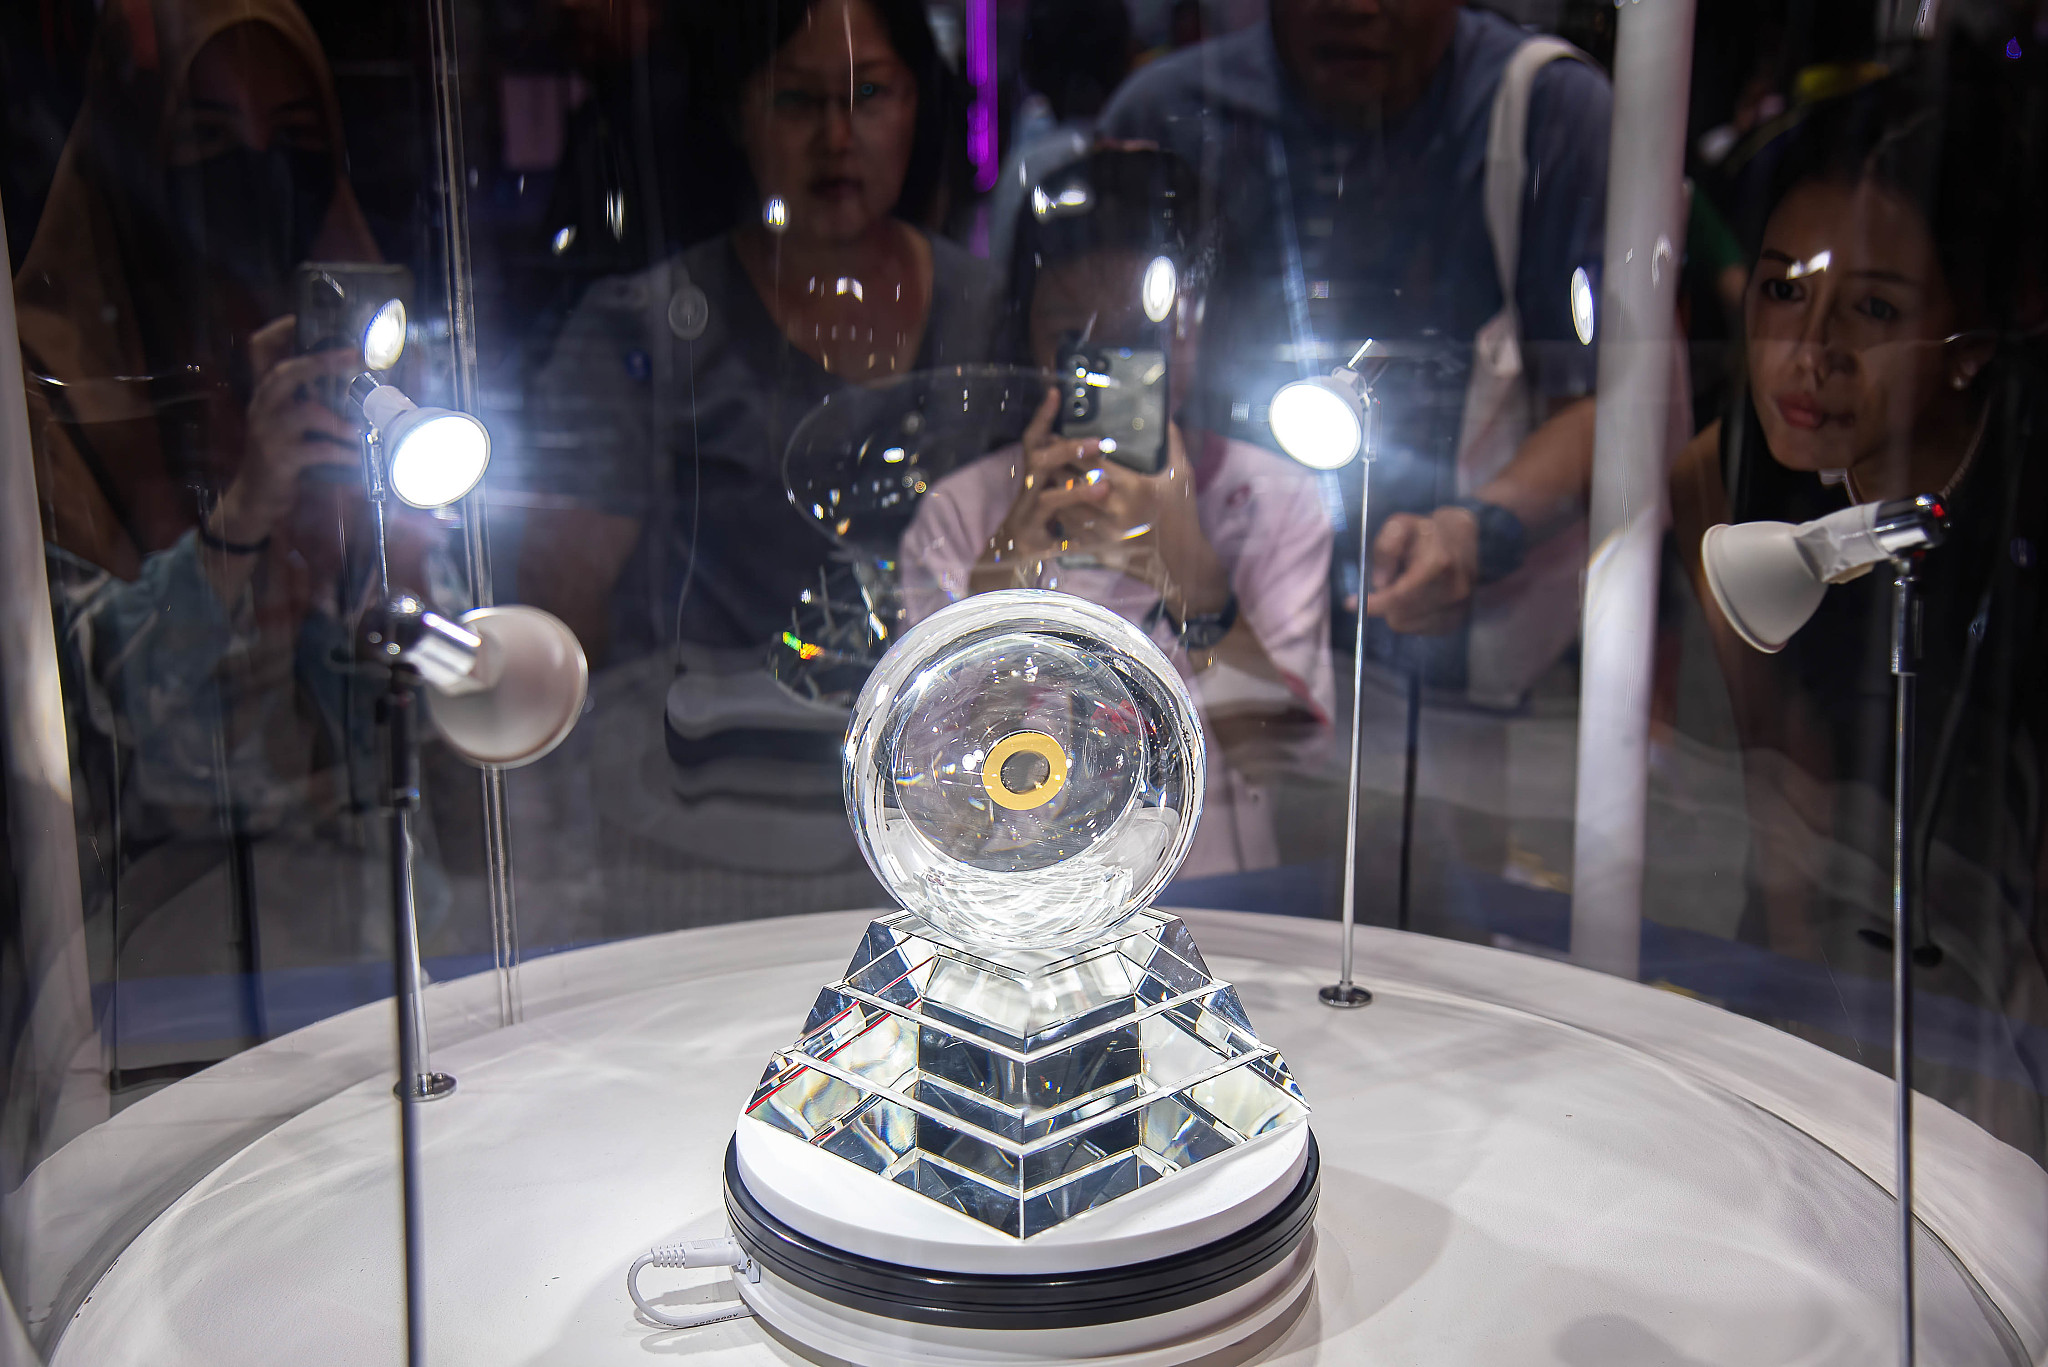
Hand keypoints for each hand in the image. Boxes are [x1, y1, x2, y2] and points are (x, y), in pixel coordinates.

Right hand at [208, 316, 361, 543]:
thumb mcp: (288, 422)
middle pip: (286, 372)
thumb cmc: (281, 455)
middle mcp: (263, 406)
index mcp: (266, 393)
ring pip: (308, 413)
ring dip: (343, 421)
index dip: (277, 331)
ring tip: (364, 431)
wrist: (255, 498)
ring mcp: (269, 432)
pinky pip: (318, 449)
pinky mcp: (279, 459)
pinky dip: (343, 452)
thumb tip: (353, 384)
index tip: (298, 317)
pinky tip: (358, 457)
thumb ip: (309, 401)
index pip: (260, 351)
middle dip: (323, 362)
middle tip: (357, 356)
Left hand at [975, 390, 1226, 613]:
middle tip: (1046, 451)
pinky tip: (1057, 501)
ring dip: (1054, 489)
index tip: (1059, 435)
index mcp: (1134, 488)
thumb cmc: (1182, 515)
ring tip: (1045, 474)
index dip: (1072, 448)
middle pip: (1072, 482)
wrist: (1181, 562)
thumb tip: (1165, 416)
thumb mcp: (1182, 477)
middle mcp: (1114, 510)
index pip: (1092, 462)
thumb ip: (1172, 444)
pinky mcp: (1096, 548)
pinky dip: (1060, 512)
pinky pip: (1068, 527)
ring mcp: (1102, 532)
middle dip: (1057, 465)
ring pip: (1064, 505)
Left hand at [1364, 505, 1480, 634]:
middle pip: (1400, 616)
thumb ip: (1386, 547)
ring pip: (1407, 625)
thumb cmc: (1427, 532)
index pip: (1400, 596)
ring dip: (1395, 612)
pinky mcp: (1457, 622)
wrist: (1465, 541)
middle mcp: (1453, 591)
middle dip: (1383, 604)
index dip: (1374, 603)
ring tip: (1402, 590)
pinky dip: (1409, 619)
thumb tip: (1380, 582)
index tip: (1351, 603)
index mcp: (1439, 565)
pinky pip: (1419, 631)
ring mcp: (1458, 609)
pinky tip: (1412, 600)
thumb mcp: (1402, 525)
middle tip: (1383, 587)